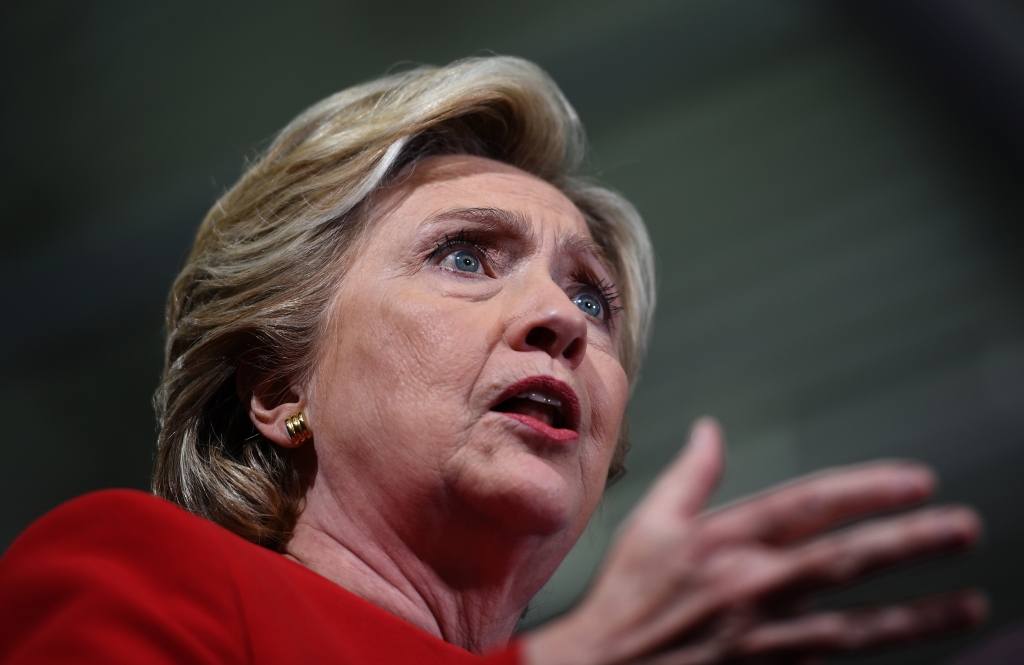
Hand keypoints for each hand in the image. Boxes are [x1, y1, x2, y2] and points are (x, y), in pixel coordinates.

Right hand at [525, 418, 984, 664]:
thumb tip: (711, 430)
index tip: (914, 481)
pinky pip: (833, 664)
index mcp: (724, 540)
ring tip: (968, 604)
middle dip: (909, 543)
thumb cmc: (627, 597)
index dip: (866, 490)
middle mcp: (751, 585)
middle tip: (962, 528)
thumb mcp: (651, 522)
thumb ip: (691, 474)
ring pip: (855, 624)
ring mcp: (765, 635)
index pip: (808, 505)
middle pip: (844, 560)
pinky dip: (871, 655)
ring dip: (916, 614)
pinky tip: (909, 648)